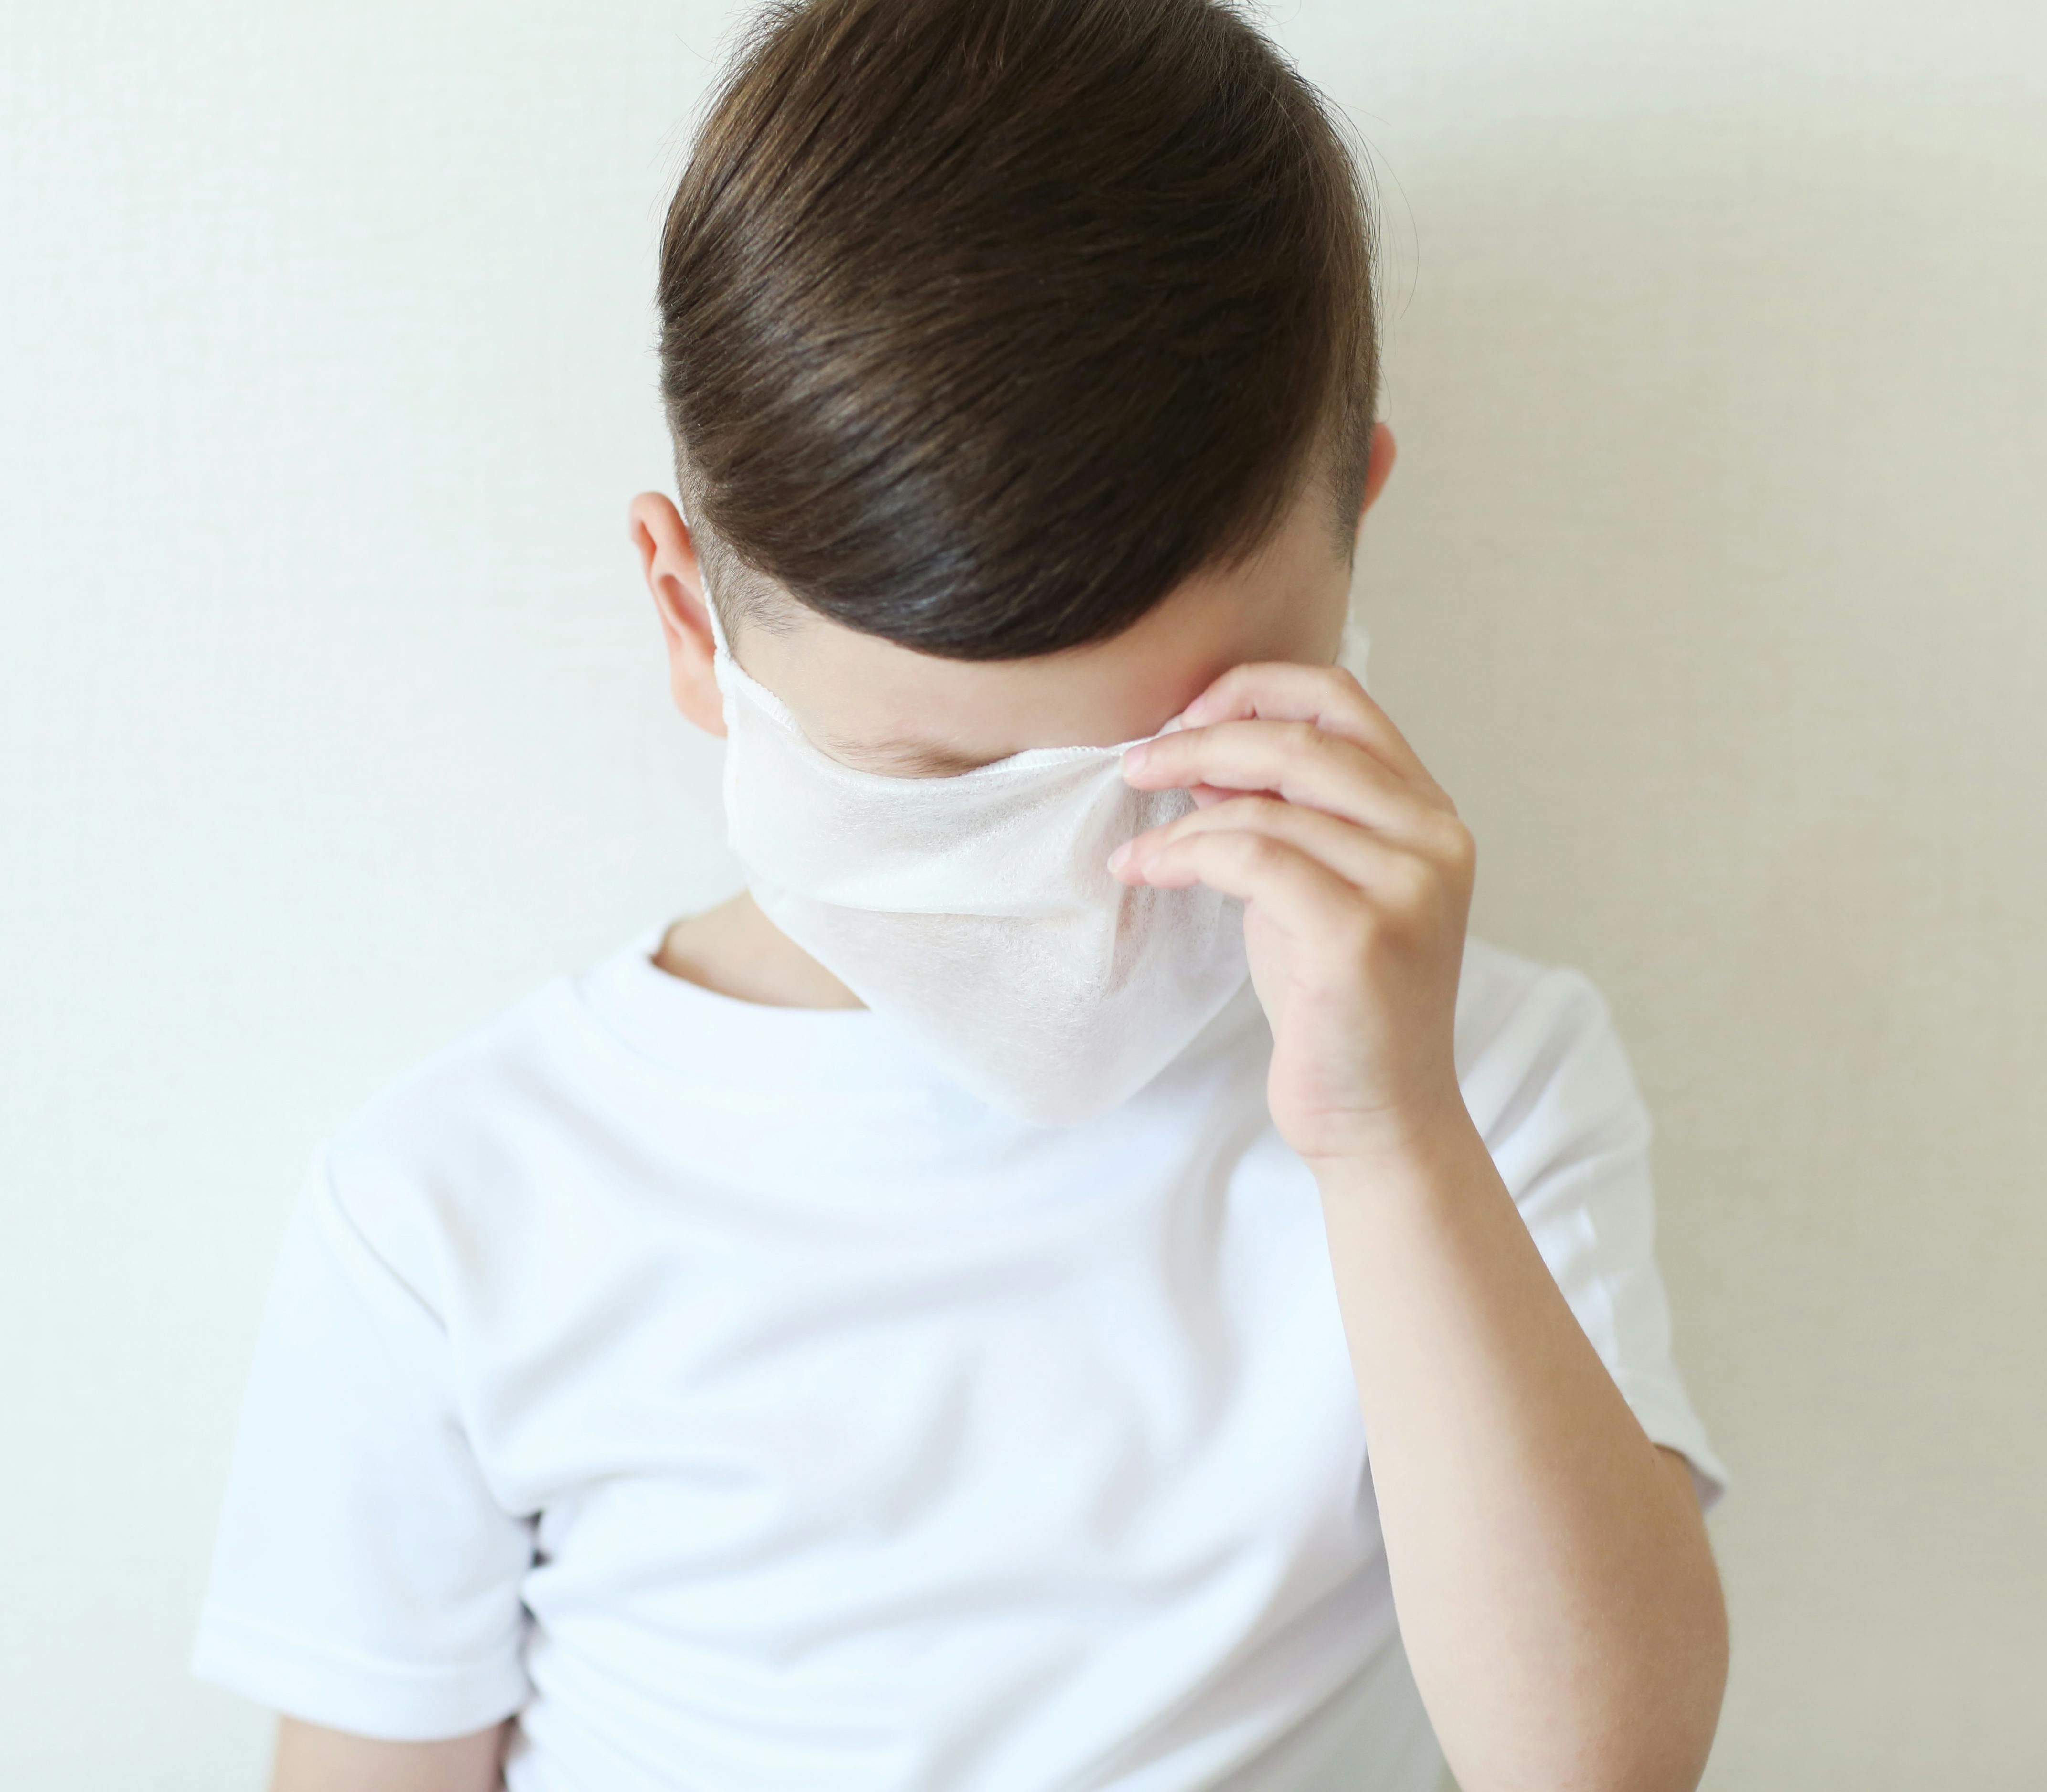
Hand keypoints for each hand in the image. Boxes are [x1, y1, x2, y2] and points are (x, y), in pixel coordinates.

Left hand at [1109, 656, 1475, 1164]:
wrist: (1376, 1118)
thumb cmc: (1336, 1006)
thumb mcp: (1310, 889)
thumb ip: (1280, 817)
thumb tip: (1201, 752)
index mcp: (1428, 814)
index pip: (1343, 701)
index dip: (1255, 689)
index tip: (1188, 715)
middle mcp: (1433, 839)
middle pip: (1301, 741)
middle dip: (1201, 739)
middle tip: (1136, 764)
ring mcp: (1407, 886)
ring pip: (1267, 805)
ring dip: (1180, 818)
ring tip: (1139, 850)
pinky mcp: (1362, 934)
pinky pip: (1252, 859)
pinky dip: (1185, 855)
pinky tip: (1147, 871)